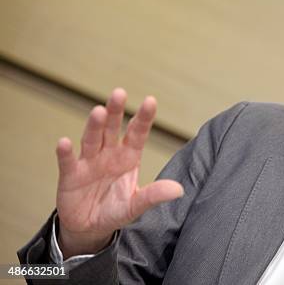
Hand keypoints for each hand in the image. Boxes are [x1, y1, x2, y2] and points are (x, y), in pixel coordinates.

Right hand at [55, 88, 183, 257]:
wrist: (89, 228)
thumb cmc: (115, 210)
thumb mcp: (136, 205)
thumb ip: (154, 196)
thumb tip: (178, 190)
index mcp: (128, 156)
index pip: (137, 133)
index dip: (144, 118)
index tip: (150, 101)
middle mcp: (109, 153)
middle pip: (112, 128)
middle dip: (116, 111)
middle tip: (120, 93)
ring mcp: (89, 162)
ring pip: (92, 139)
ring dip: (94, 125)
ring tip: (99, 111)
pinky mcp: (70, 175)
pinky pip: (68, 161)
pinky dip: (65, 152)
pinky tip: (65, 142)